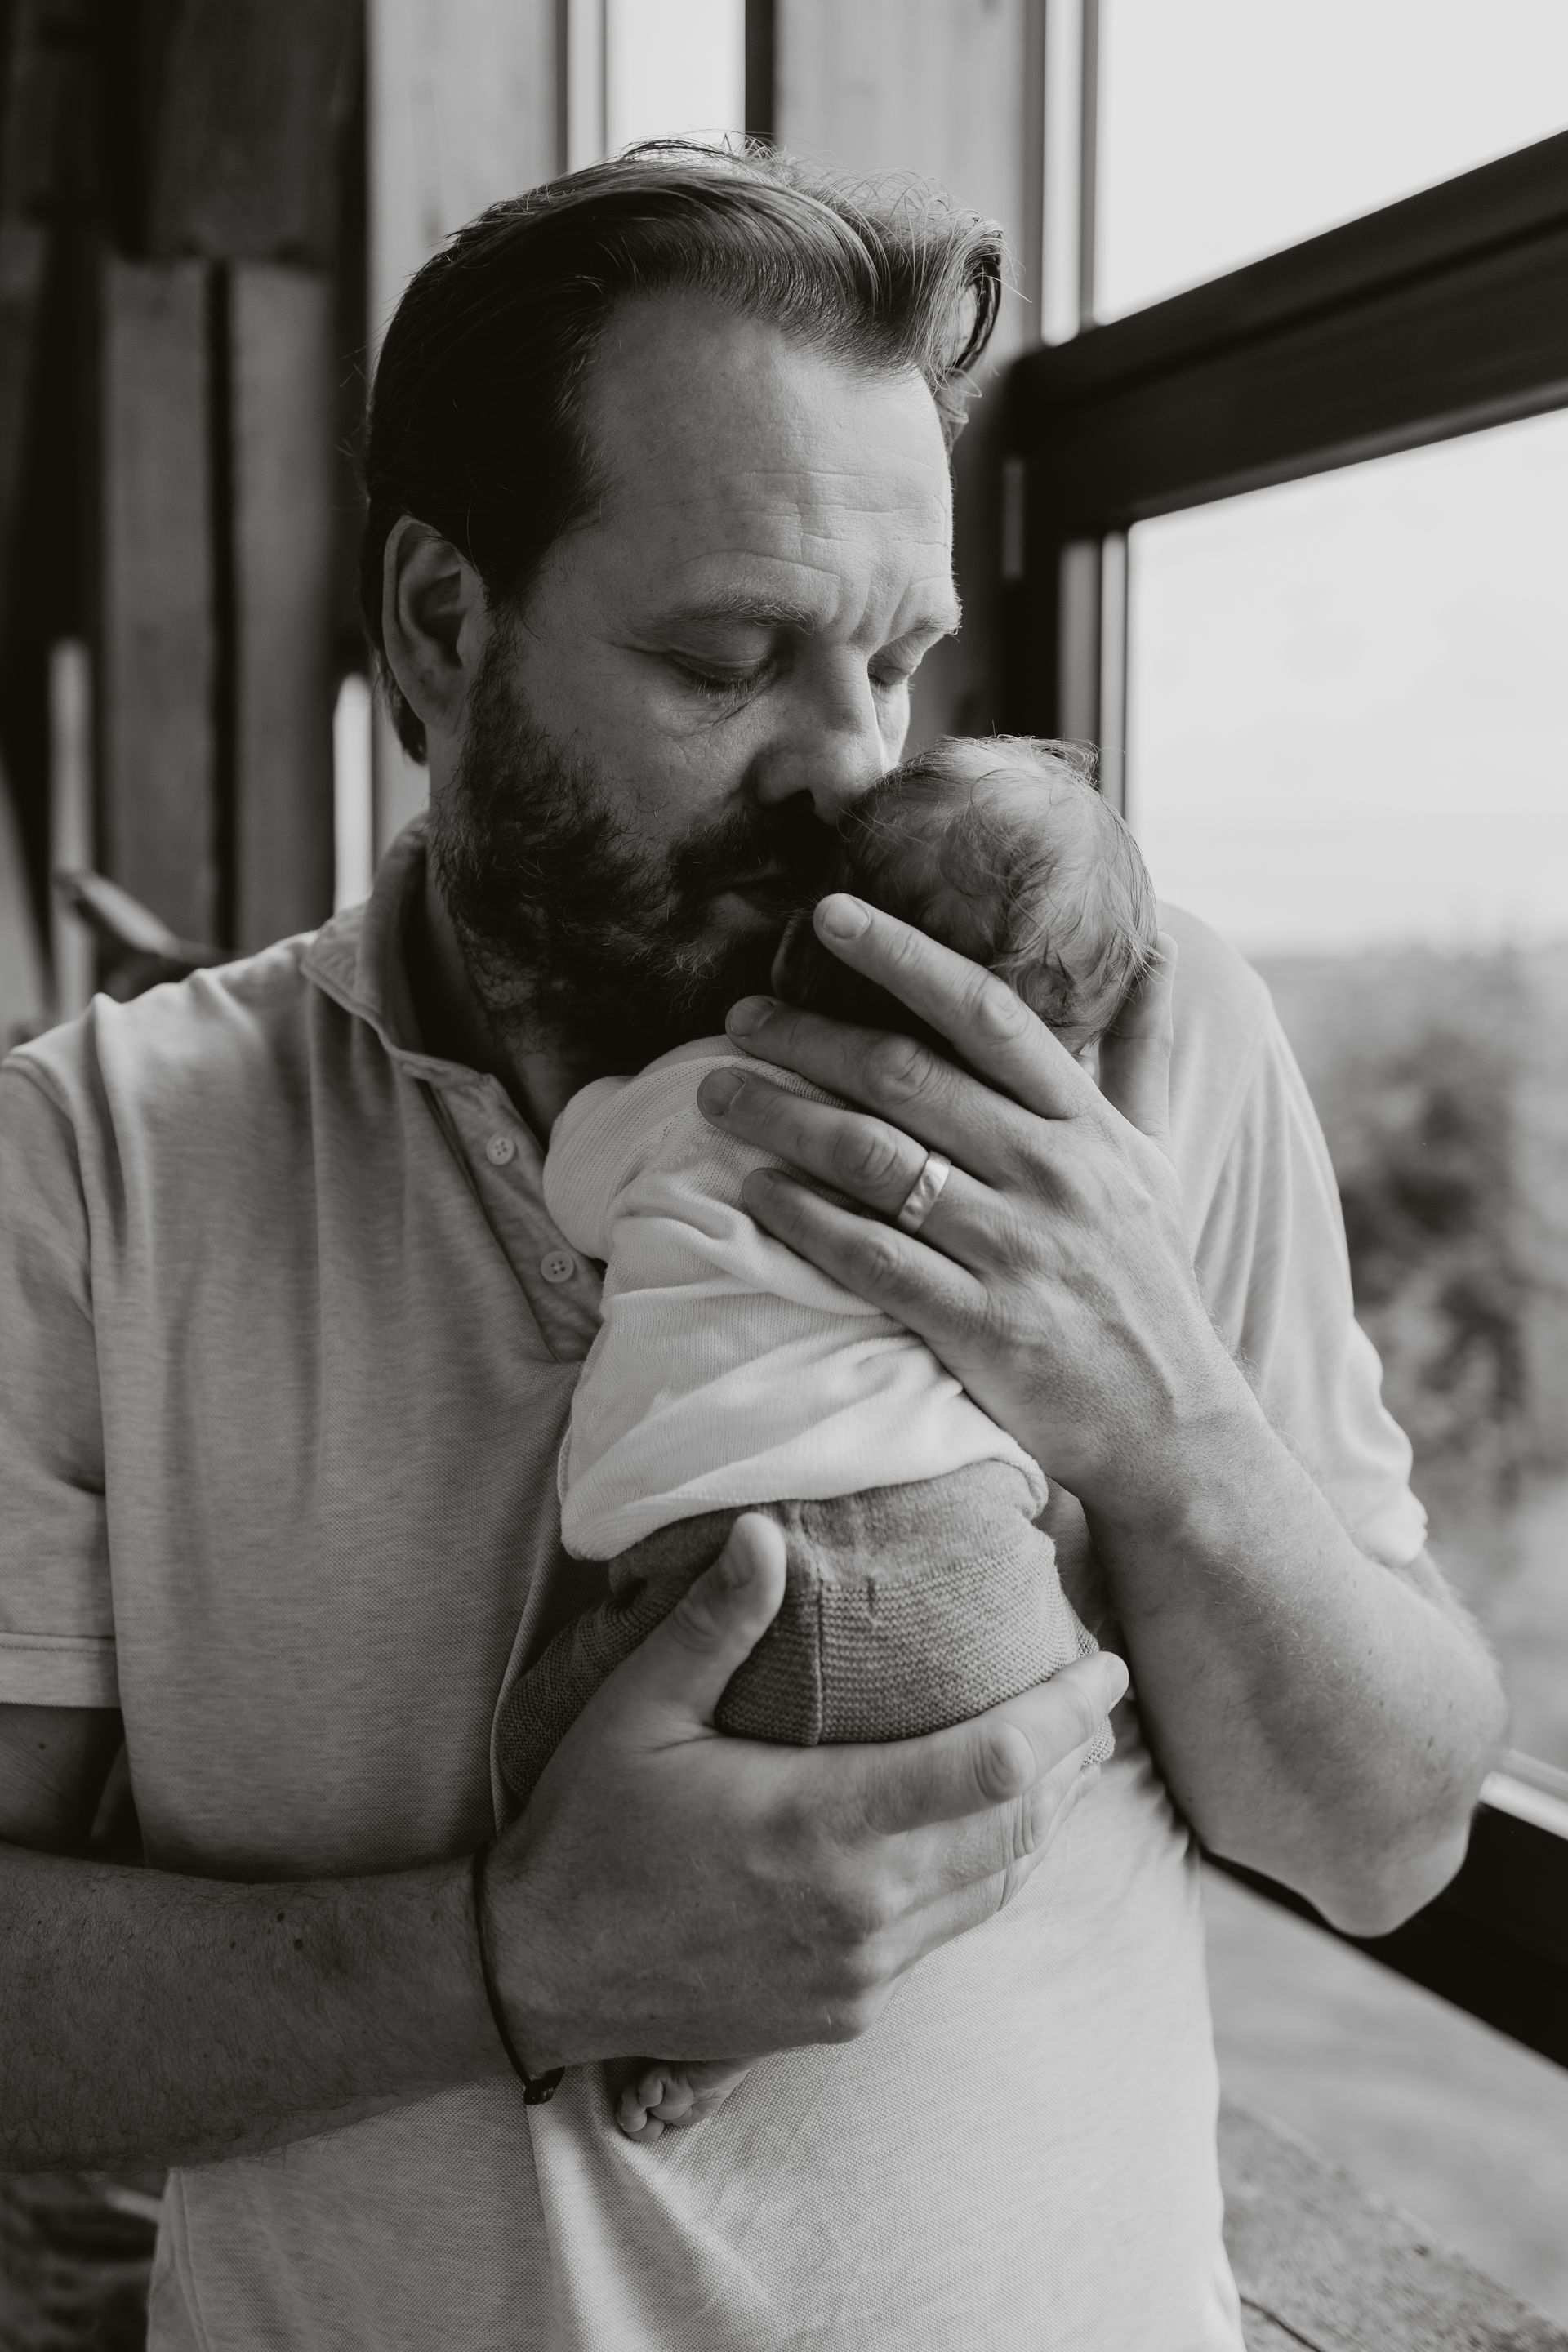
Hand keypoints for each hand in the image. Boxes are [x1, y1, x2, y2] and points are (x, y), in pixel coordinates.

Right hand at [485, 1513, 1124, 2071]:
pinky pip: (947, 1935)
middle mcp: (861, 1907)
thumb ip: (714, 1624)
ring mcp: (859, 1969)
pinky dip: (989, 1877)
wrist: (541, 1971)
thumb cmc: (590, 1828)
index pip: (994, 1767)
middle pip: (1020, 1831)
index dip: (1065, 1713)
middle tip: (1101, 1700)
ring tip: (1072, 1761)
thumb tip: (766, 1529)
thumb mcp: (639, 1710)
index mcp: (823, 1824)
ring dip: (1045, 1824)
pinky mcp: (846, 2008)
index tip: (1103, 1667)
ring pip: (995, 1890)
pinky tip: (989, 1840)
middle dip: (1076, 1760)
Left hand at [698, 898, 1243, 1527]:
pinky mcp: (982, 1326)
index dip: (904, 956)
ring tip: (719, 1095)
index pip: (988, 1014)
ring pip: (875, 1160)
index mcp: (1087, 1125)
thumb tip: (1162, 939)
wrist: (1172, 1425)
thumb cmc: (1148, 1280)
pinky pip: (872, 1258)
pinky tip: (757, 1192)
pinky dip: (806, 1219)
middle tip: (738, 1017)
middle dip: (809, 1038)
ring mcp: (1016, 1251)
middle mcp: (1053, 1175)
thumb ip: (1142, 1046)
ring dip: (784, 1119)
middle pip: (908, 1078)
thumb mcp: (1158, 1156)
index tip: (830, 916)